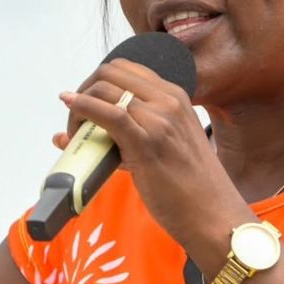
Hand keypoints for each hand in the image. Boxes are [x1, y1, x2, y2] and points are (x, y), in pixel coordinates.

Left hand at [55, 59, 252, 259]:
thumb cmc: (187, 188)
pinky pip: (107, 113)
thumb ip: (126, 135)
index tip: (86, 106)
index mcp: (175, 97)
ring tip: (76, 135)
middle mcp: (168, 101)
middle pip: (109, 72)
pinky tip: (70, 128)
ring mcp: (159, 119)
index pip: (124, 69)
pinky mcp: (147, 141)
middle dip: (84, 90)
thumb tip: (72, 135)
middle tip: (77, 119)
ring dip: (78, 108)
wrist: (213, 214)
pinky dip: (82, 112)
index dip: (96, 83)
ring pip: (103, 91)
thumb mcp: (163, 147)